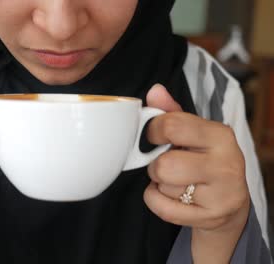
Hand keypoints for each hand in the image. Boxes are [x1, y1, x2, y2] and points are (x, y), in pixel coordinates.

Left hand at [143, 84, 249, 262]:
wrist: (230, 200)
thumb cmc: (205, 159)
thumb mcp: (194, 132)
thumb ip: (171, 112)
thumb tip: (155, 91)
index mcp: (220, 135)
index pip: (172, 126)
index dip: (153, 130)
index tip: (155, 135)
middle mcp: (226, 163)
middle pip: (164, 164)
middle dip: (156, 164)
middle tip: (166, 164)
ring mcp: (222, 193)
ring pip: (163, 186)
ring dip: (160, 184)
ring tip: (176, 180)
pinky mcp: (212, 216)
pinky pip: (162, 208)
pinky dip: (157, 200)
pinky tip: (172, 196)